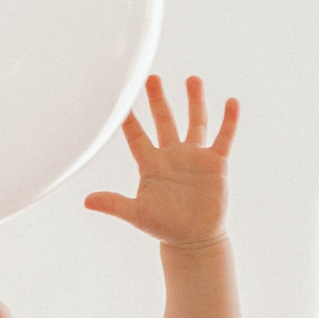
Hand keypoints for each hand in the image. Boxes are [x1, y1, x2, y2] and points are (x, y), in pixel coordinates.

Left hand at [83, 74, 237, 246]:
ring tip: (192, 79)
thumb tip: (86, 202)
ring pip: (195, 122)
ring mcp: (194, 157)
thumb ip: (114, 204)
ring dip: (194, 101)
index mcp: (151, 163)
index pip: (136, 135)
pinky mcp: (215, 164)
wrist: (193, 240)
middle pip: (164, 120)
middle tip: (151, 77)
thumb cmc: (163, 227)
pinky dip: (229, 121)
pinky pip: (223, 138)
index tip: (119, 98)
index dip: (127, 118)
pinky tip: (232, 102)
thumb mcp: (136, 214)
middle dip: (157, 99)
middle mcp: (172, 155)